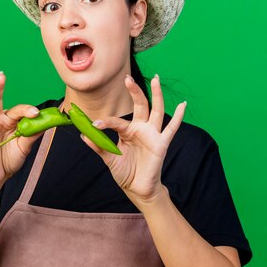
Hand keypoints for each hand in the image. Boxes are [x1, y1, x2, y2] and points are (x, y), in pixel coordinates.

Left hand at [80, 74, 185, 206]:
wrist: (137, 189)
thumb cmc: (126, 172)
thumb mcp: (109, 158)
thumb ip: (99, 146)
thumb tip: (83, 135)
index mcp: (128, 131)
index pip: (117, 121)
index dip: (105, 123)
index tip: (94, 125)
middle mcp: (141, 129)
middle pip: (140, 105)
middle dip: (134, 91)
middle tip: (127, 78)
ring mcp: (152, 134)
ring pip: (156, 110)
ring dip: (156, 95)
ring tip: (156, 79)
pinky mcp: (161, 143)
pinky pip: (171, 129)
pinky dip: (178, 117)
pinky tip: (182, 105)